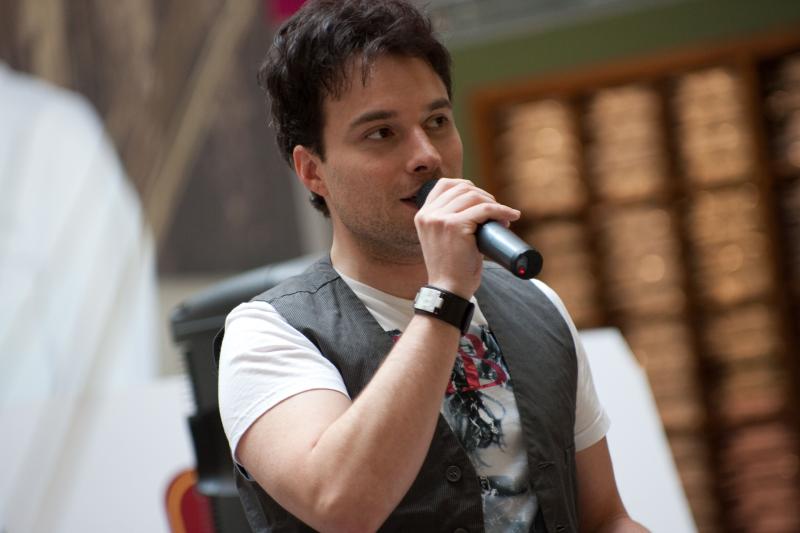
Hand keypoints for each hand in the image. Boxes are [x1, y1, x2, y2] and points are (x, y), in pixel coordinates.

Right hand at [414, 178, 519, 298]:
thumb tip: (480, 207)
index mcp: (423, 215)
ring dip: (494, 203)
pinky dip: (502, 210)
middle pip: (463, 188)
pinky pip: (485, 210)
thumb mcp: (442, 239)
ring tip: (503, 219)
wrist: (448, 291)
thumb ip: (451, 221)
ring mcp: (440, 219)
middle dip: (484, 196)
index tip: (482, 199)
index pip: (445, 185)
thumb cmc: (451, 269)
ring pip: (474, 196)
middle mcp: (428, 214)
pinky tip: (511, 216)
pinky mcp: (455, 226)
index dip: (467, 187)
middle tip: (497, 213)